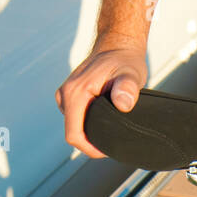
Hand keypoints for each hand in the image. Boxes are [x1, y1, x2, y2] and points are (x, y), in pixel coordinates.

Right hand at [56, 35, 147, 156]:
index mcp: (75, 92)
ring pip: (75, 127)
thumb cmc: (125, 60)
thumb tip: (122, 103)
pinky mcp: (70, 97)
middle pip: (73, 133)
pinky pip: (76, 119)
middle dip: (92, 142)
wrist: (117, 45)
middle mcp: (65, 94)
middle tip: (114, 142)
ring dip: (91, 134)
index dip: (90, 148)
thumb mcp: (131, 74)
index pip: (74, 134)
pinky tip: (105, 123)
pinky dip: (89, 125)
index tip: (107, 151)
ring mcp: (66, 96)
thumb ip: (127, 88)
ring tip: (111, 130)